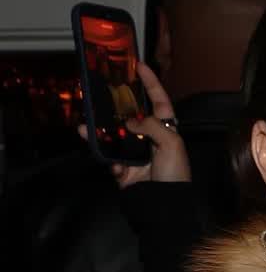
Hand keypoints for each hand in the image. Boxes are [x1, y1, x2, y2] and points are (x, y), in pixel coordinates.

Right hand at [79, 61, 191, 188]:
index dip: (151, 82)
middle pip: (131, 114)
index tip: (139, 65)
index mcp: (167, 130)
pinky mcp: (123, 168)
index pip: (159, 101)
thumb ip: (151, 126)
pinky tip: (99, 150)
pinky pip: (108, 155)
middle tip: (102, 91)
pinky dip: (103, 153)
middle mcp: (150, 138)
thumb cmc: (174, 175)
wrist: (163, 207)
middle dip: (116, 104)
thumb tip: (129, 121)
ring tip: (85, 123)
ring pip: (114, 134)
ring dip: (99, 129)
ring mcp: (135, 153)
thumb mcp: (171, 144)